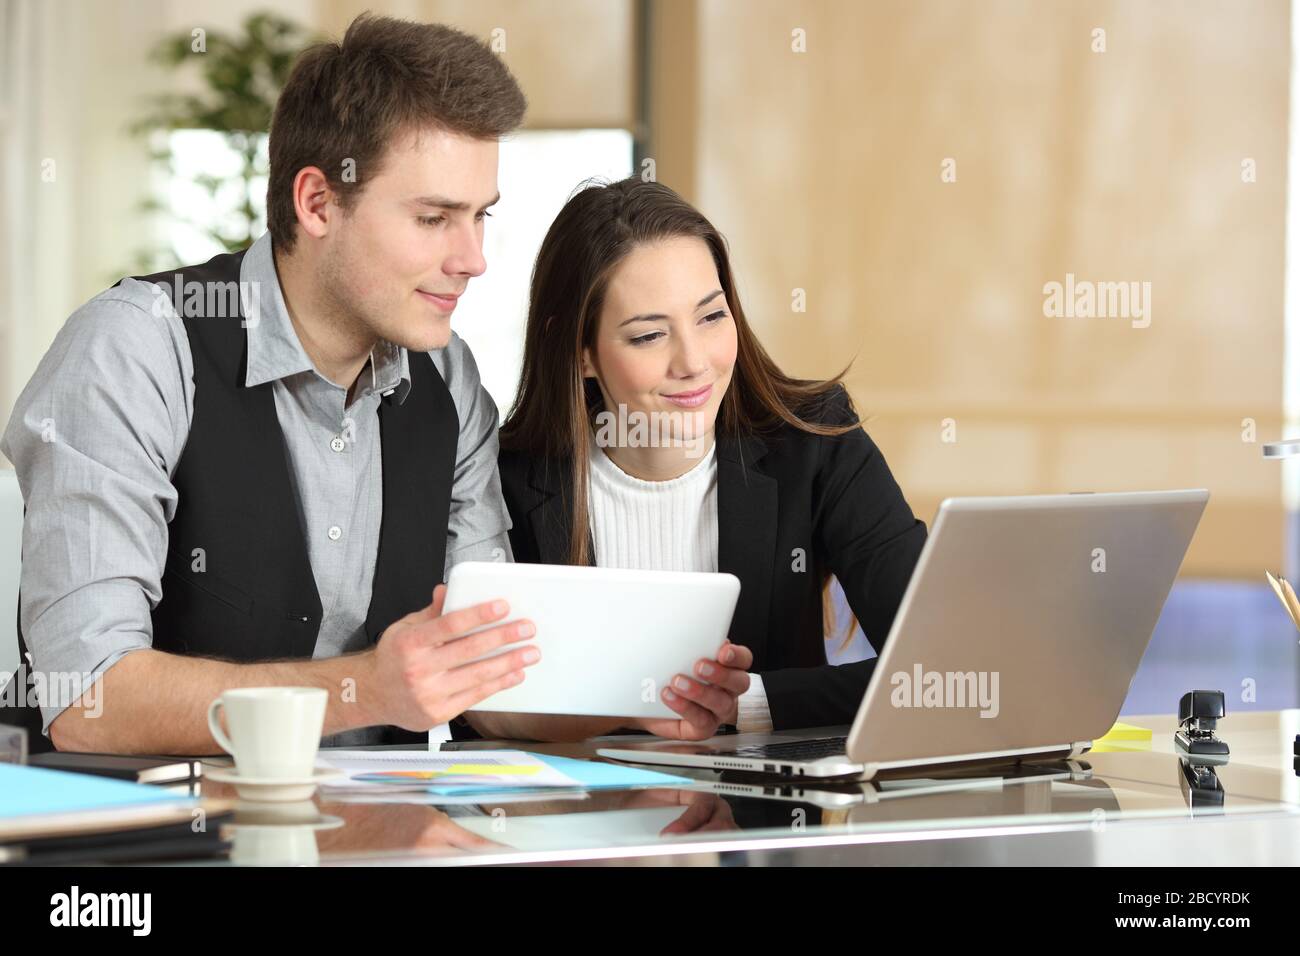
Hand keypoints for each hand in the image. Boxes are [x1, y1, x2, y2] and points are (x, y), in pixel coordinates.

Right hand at [368, 584, 539, 730]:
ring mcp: (429, 693)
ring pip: (478, 675)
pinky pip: (476, 696)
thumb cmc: (392, 659)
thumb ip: (431, 612)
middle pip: (469, 650)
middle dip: (503, 637)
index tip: (502, 606)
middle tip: (527, 629)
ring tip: (530, 652)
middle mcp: (419, 669)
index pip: (450, 625)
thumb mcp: (404, 628)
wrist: (371, 695)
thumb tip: (447, 590)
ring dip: (509, 663)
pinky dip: (499, 683)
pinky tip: (514, 674)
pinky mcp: (439, 713)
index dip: (479, 614)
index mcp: (410, 643)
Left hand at [637, 641, 753, 740]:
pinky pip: (701, 720)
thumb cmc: (668, 675)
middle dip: (721, 674)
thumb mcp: (678, 655)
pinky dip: (684, 707)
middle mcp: (728, 690)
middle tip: (699, 666)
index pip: (743, 659)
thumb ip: (688, 645)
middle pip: (739, 682)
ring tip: (678, 682)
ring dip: (700, 692)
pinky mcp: (704, 727)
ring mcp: (718, 711)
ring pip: (721, 703)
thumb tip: (683, 630)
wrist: (648, 702)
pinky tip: (670, 696)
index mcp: (727, 668)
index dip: (736, 655)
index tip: (723, 650)